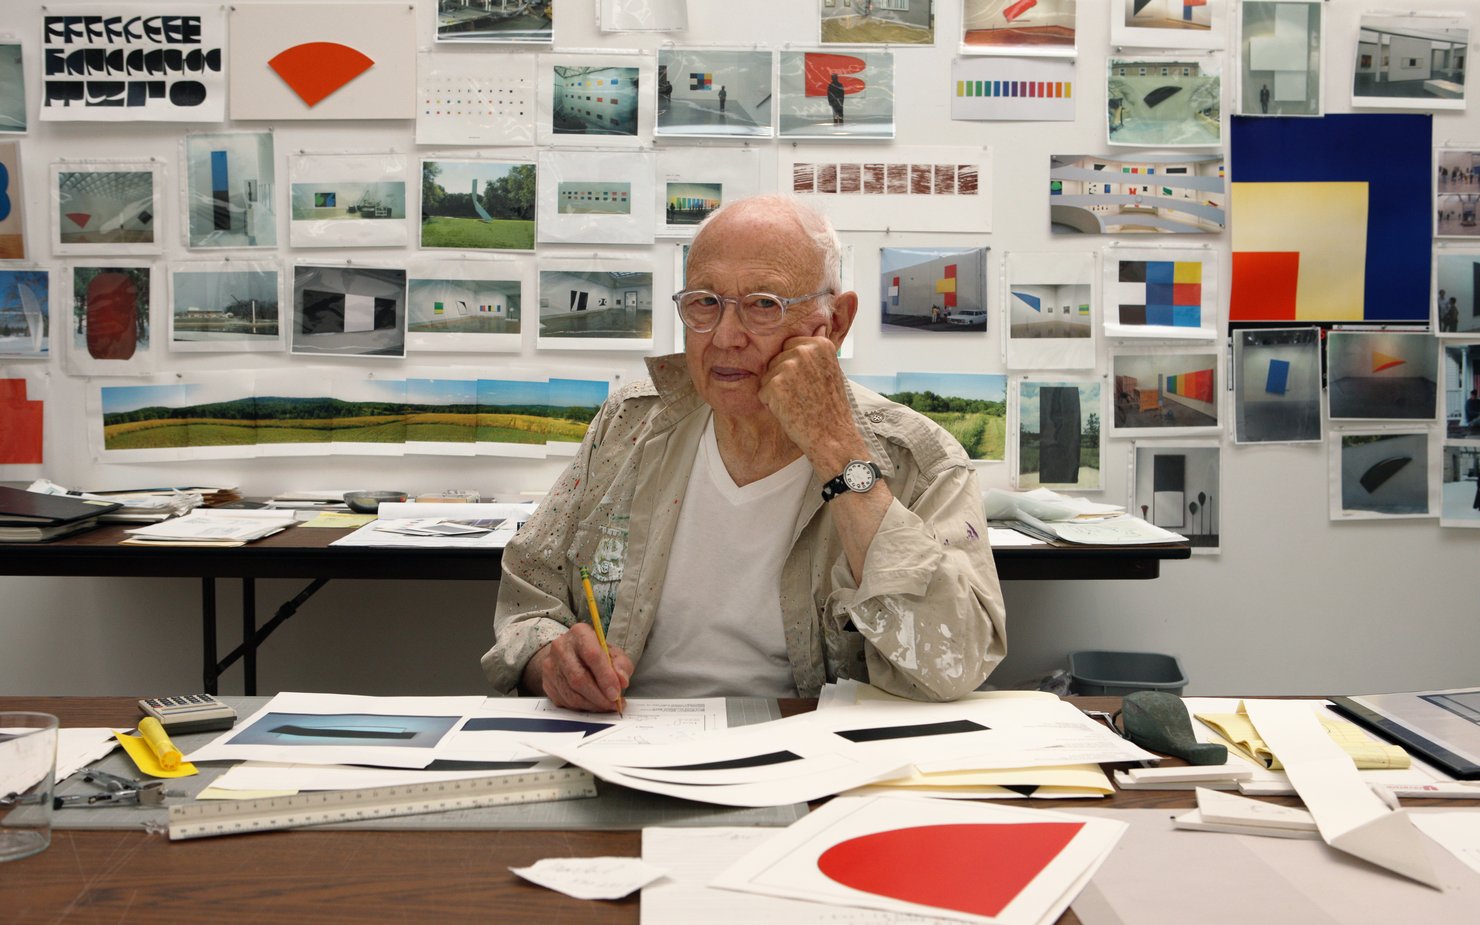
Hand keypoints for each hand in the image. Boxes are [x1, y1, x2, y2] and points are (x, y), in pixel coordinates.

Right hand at [522, 624, 632, 711]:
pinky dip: (582, 707)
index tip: (616, 693)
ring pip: (571, 693)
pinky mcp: (547, 682)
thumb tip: (622, 681)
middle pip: (579, 678)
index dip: (605, 677)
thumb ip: (621, 665)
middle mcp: (561, 647)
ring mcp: (551, 666)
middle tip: (613, 705)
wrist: (569, 654)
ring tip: (605, 706)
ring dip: (592, 704)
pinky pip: (564, 701)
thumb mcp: (614, 653)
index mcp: (580, 633)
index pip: (592, 655)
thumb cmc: (595, 653)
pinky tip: (592, 704)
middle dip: (599, 696)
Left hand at [758, 327, 862, 471]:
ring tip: (798, 403)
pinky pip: (762, 391)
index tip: (810, 383)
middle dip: (783, 378)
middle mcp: (804, 350)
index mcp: (820, 344)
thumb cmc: (831, 407)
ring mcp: (788, 366)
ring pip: (768, 375)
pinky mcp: (774, 384)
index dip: (795, 367)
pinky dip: (771, 404)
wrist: (832, 436)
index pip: (791, 346)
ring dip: (777, 391)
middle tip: (804, 395)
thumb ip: (818, 350)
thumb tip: (818, 325)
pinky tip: (790, 411)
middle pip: (777, 359)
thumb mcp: (831, 370)